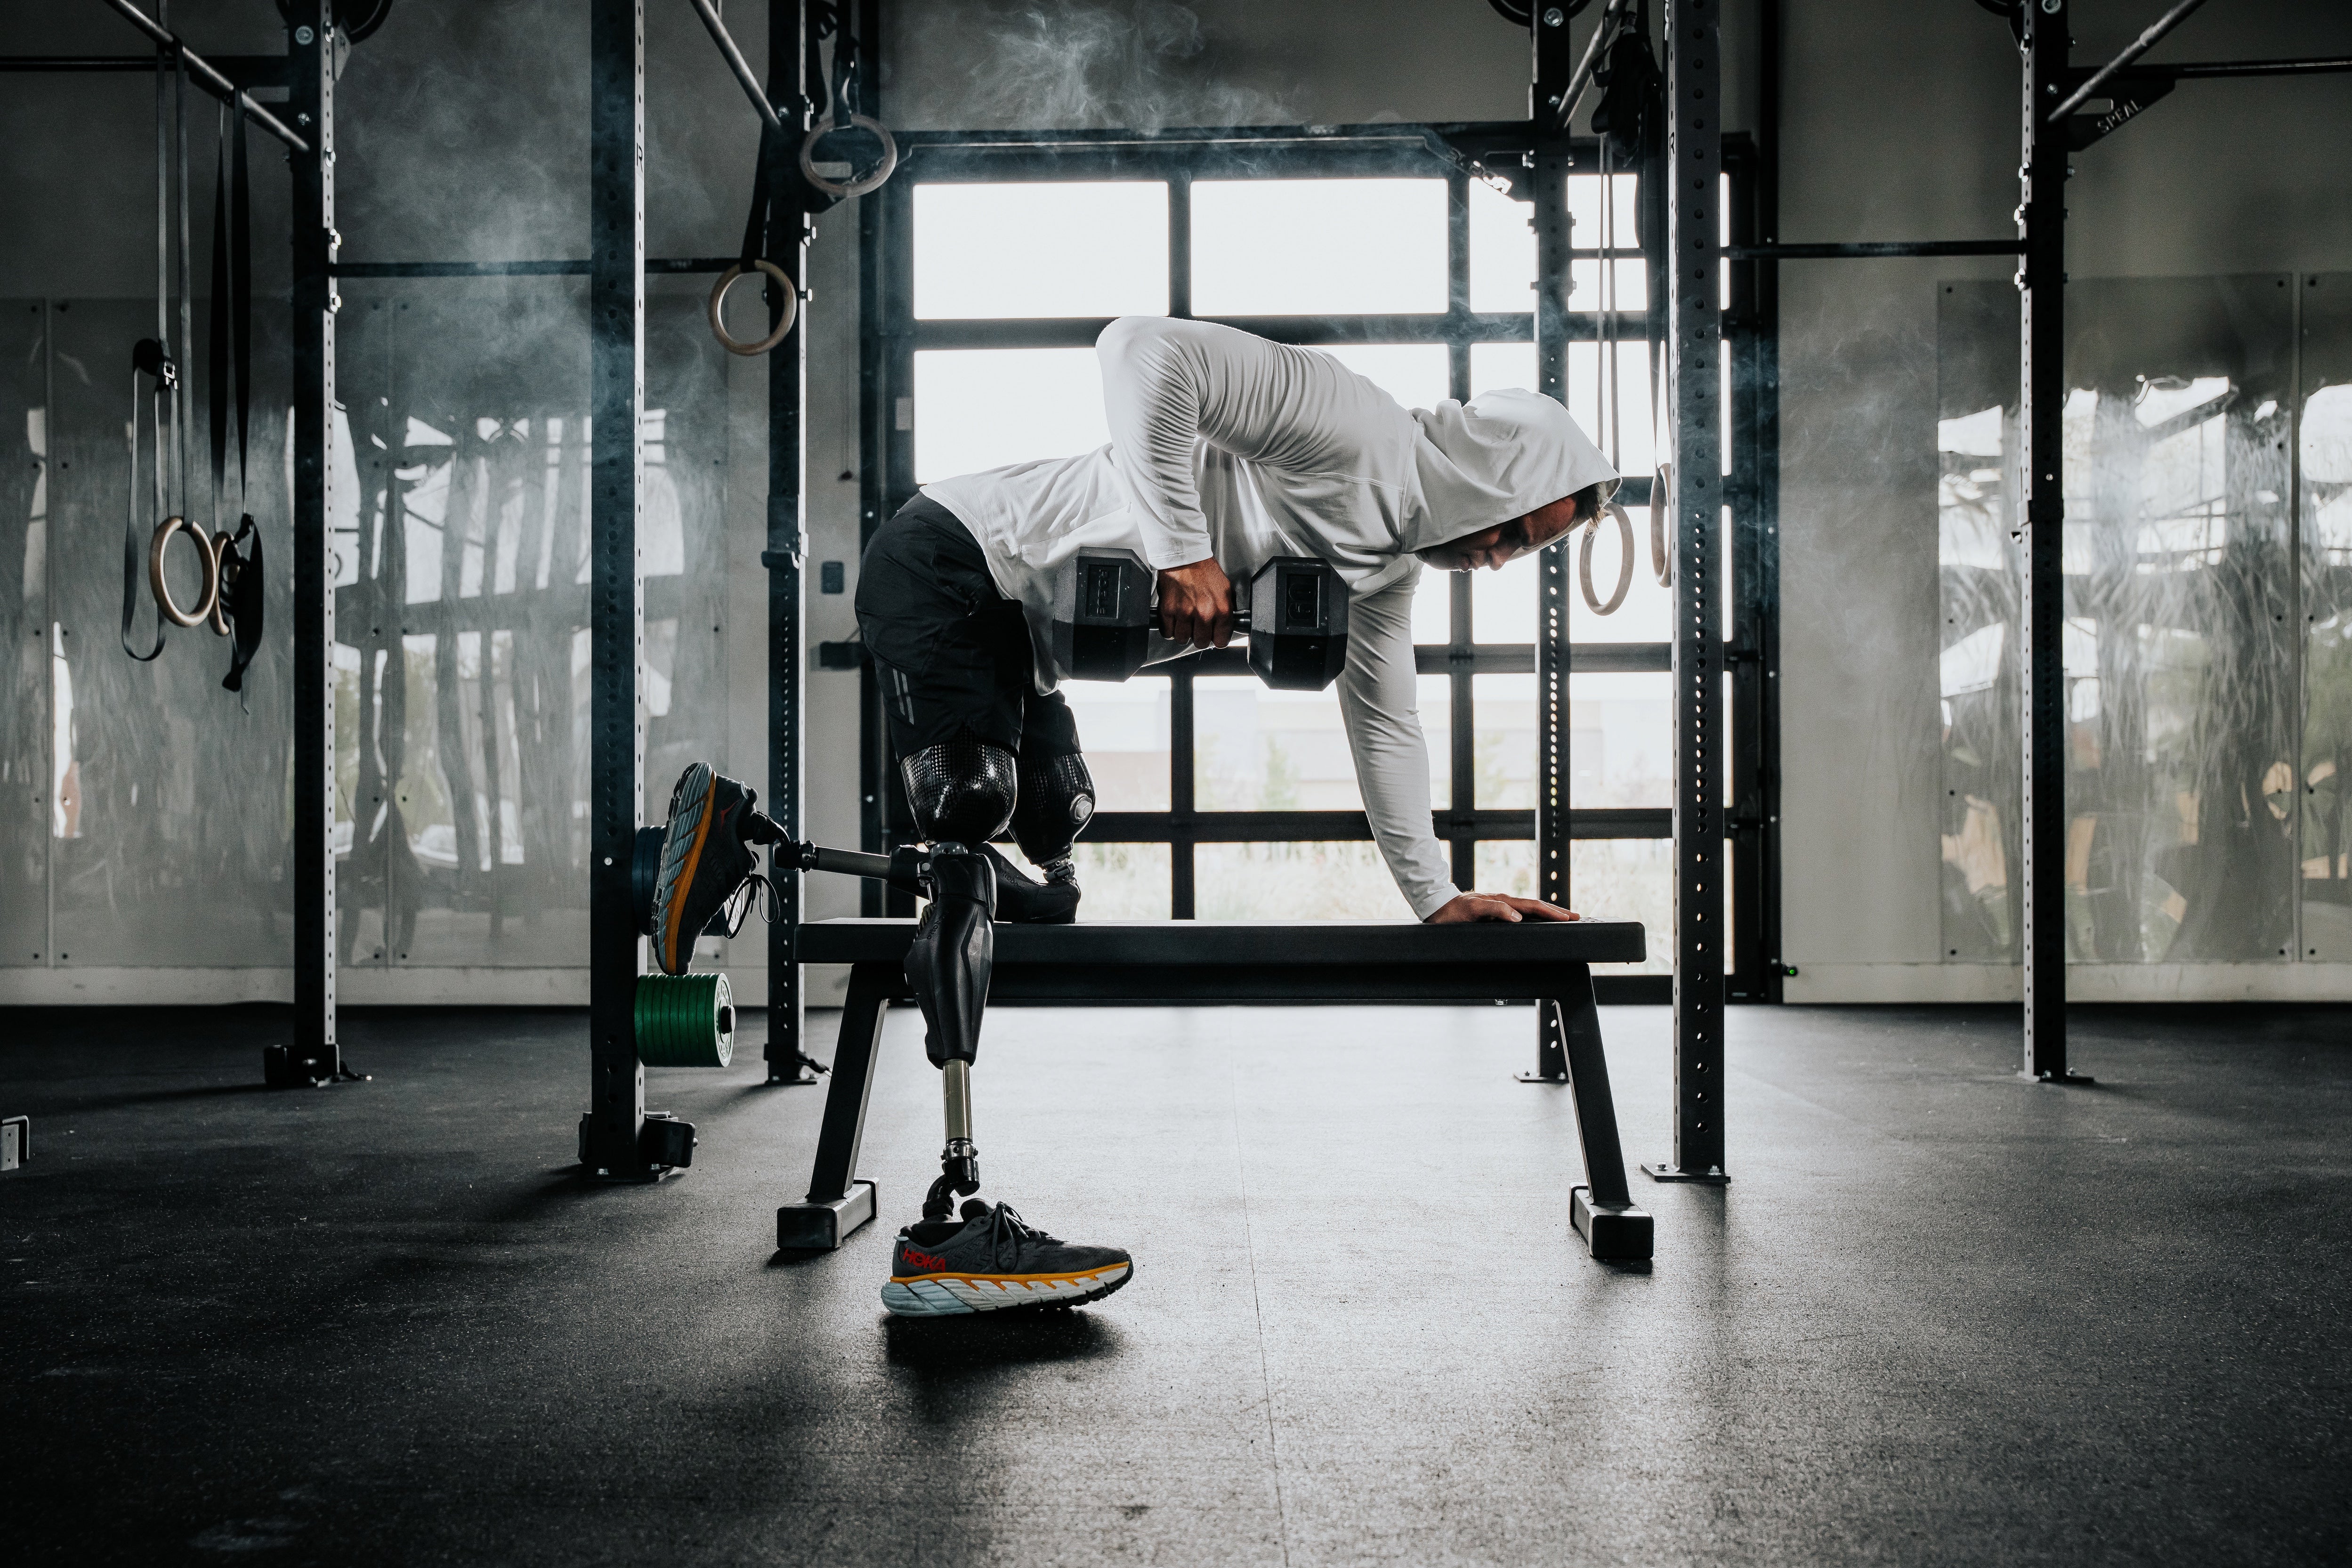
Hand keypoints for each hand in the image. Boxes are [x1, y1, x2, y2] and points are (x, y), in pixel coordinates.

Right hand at [1156, 557, 1233, 649]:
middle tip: (1197, 627)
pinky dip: (1169, 628)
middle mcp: (1204, 613)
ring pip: (1182, 639)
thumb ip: (1226, 609)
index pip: (1220, 641)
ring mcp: (1184, 613)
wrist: (1185, 556)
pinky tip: (1174, 619)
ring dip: (1183, 633)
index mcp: (1221, 609)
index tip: (1212, 636)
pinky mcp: (1168, 610)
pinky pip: (1167, 632)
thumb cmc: (1204, 570)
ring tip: (1184, 623)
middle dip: (1199, 637)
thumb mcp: (1226, 589)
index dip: (1216, 639)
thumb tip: (1225, 626)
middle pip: (1200, 642)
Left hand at [1425, 892, 1578, 923]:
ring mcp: (1500, 906)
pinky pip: (1520, 913)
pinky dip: (1533, 916)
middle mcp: (1504, 902)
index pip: (1534, 906)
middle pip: (1536, 906)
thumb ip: (1494, 910)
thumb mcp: (1472, 910)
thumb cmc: (1452, 911)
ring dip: (1547, 913)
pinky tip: (1537, 921)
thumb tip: (1517, 916)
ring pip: (1529, 909)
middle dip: (1557, 911)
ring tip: (1563, 917)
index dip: (1552, 912)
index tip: (1568, 917)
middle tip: (1576, 916)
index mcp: (1503, 901)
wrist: (1436, 908)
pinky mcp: (1495, 912)